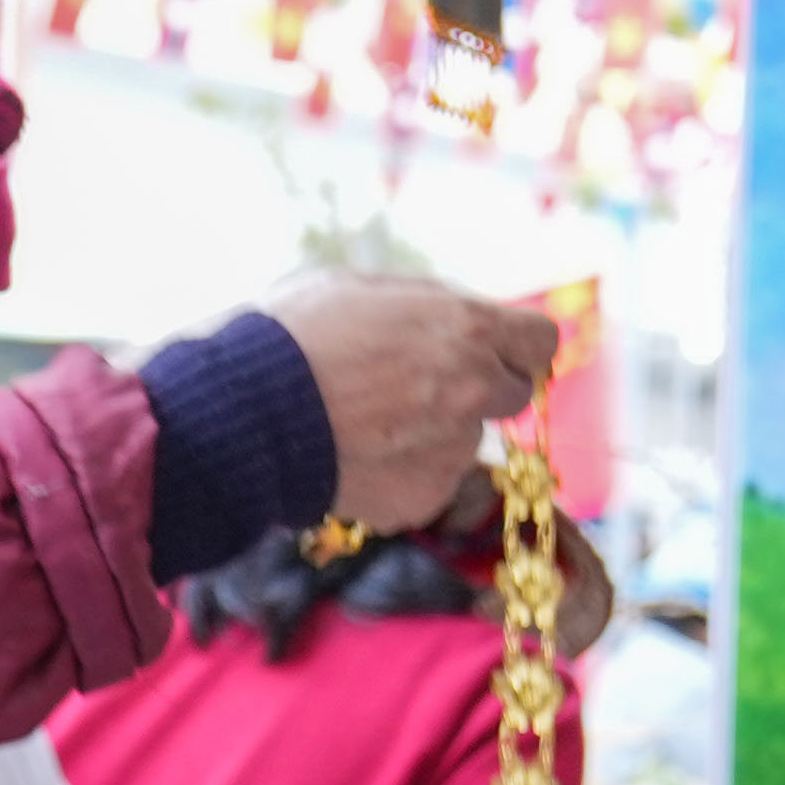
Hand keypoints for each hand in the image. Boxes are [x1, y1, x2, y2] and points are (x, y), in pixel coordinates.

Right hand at [259, 275, 562, 533]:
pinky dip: (402, 473)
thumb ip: (427, 305)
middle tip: (418, 387)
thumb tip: (458, 317)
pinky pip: (428, 482)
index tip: (492, 350)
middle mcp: (473, 389)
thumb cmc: (292, 334)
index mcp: (468, 327)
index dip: (515, 345)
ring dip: (432, 434)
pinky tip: (356, 457)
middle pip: (512, 394)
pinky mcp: (423, 497)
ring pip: (463, 441)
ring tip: (366, 423)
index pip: (541, 341)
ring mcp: (451, 450)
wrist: (243, 413)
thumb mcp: (363, 287)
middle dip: (477, 388)